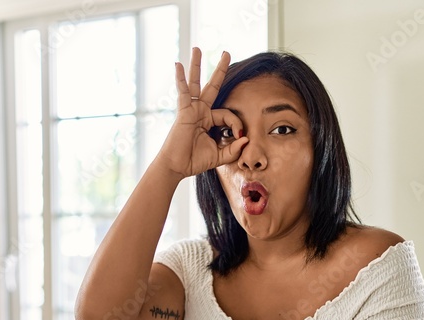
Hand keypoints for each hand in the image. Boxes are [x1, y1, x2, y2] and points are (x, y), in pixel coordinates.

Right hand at [154, 47, 248, 179]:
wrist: (177, 167)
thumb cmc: (193, 161)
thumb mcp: (219, 156)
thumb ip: (233, 149)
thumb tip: (246, 139)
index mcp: (209, 120)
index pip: (228, 115)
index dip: (236, 124)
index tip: (240, 137)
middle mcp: (200, 112)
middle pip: (212, 86)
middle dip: (220, 70)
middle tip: (226, 52)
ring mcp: (191, 110)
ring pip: (195, 83)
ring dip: (196, 66)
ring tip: (197, 48)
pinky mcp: (183, 112)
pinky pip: (183, 92)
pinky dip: (180, 79)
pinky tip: (178, 65)